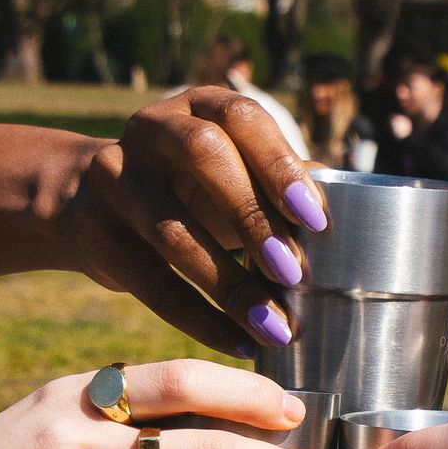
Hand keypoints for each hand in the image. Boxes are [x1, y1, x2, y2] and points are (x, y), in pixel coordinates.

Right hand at [61, 91, 324, 355]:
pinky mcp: (92, 231)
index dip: (279, 164)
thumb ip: (284, 184)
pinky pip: (148, 282)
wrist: (89, 204)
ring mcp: (114, 176)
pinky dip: (198, 319)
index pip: (241, 118)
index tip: (316, 219)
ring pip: (172, 230)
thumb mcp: (233, 173)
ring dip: (230, 285)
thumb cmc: (191, 190)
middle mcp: (152, 128)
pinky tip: (238, 344)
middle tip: (295, 273)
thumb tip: (358, 212)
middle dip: (253, 216)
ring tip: (276, 327)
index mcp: (200, 105)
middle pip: (203, 155)